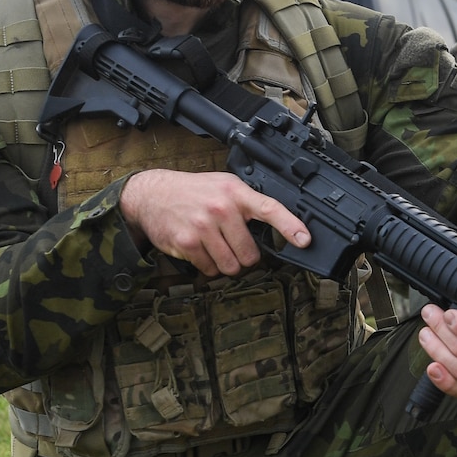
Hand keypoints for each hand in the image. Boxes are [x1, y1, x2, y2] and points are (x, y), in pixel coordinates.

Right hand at [119, 169, 309, 276]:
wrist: (152, 194)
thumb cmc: (193, 192)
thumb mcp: (224, 186)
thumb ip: (248, 204)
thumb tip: (280, 227)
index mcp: (235, 192)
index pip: (270, 209)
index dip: (290, 226)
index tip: (304, 239)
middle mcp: (221, 208)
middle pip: (250, 254)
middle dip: (244, 255)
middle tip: (231, 244)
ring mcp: (204, 226)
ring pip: (231, 266)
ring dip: (226, 263)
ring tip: (215, 246)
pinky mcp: (187, 242)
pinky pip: (210, 269)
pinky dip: (208, 266)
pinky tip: (200, 249)